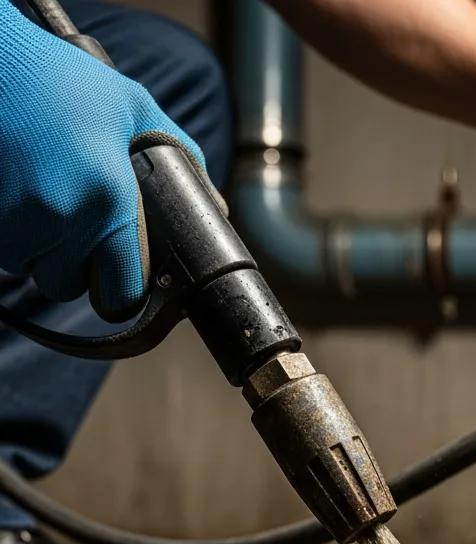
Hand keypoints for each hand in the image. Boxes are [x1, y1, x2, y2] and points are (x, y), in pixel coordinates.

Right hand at [0, 4, 206, 320]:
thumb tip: (213, 207)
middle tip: (74, 219)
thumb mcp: (133, 107)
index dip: (121, 289)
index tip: (118, 276)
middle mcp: (60, 217)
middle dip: (73, 265)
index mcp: (108, 199)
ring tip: (42, 195)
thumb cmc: (57, 77)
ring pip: (30, 269)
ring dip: (37, 249)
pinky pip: (2, 250)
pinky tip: (16, 192)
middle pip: (69, 286)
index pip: (121, 293)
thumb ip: (181, 158)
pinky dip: (9, 232)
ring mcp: (10, 220)